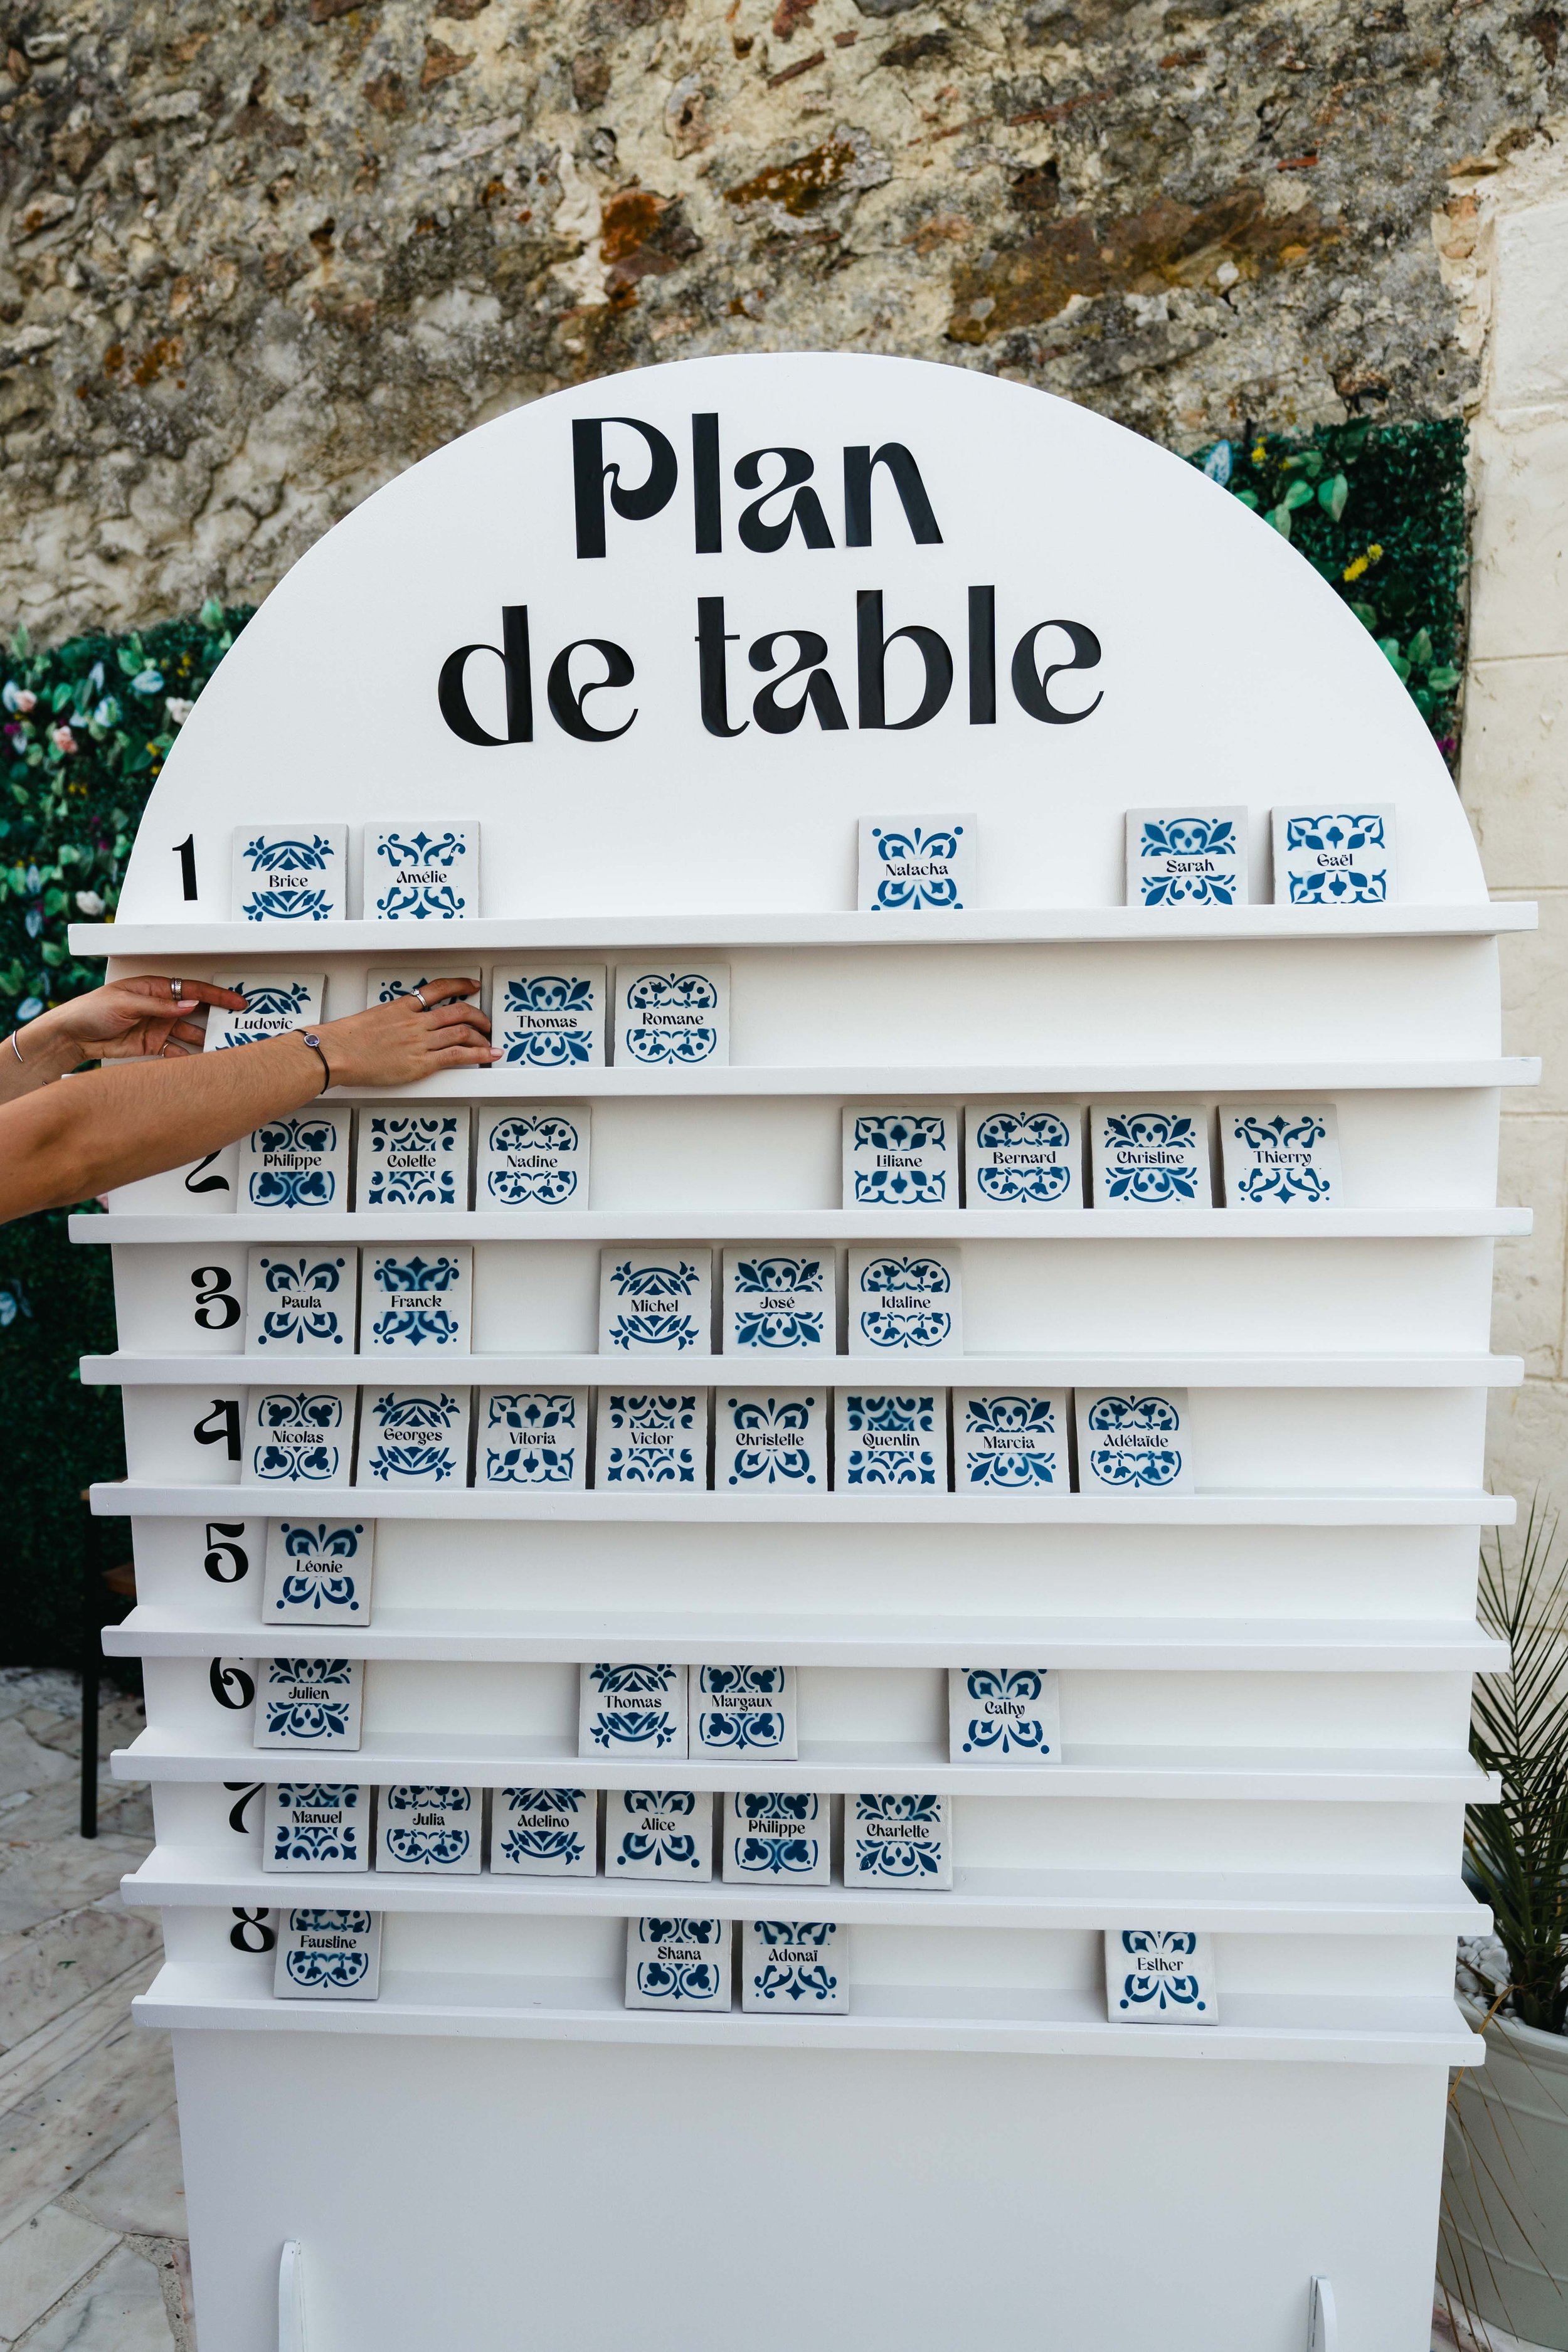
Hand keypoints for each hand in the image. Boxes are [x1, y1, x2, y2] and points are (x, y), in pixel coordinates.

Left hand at [58, 975, 247, 1060]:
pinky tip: (195, 1064)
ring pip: (189, 1034)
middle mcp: (160, 1007)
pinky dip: (186, 1058)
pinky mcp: (151, 1046)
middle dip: (215, 1019)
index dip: (217, 996)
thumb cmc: (91, 1010)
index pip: (193, 990)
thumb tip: (189, 1004)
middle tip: (234, 1028)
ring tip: (219, 1048)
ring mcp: (157, 1027)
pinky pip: (175, 1052)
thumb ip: (160, 1006)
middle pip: (196, 1012)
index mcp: (155, 989)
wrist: (71, 1036)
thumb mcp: (126, 1003)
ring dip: (203, 1041)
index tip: (236, 1003)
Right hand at [312, 979, 495, 1088]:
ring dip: (482, 1037)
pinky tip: (489, 1055)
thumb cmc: (346, 1040)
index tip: (471, 986)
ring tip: (489, 1042)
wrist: (337, 1052)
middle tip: (486, 1022)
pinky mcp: (421, 1063)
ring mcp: (420, 1041)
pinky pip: (458, 1055)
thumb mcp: (372, 1018)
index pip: (438, 988)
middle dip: (478, 1016)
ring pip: (463, 1032)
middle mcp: (415, 1021)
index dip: (460, 985)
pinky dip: (479, 1054)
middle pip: (458, 1011)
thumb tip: (396, 1024)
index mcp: (402, 1007)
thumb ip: (391, 1019)